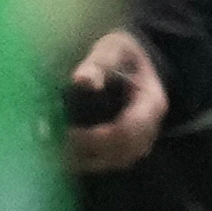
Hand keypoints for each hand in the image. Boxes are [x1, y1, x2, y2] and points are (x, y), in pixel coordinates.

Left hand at [60, 28, 169, 174]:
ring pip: (119, 161)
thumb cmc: (123, 53)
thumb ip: (98, 63)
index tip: (70, 132)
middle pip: (125, 152)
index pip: (128, 131)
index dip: (98, 138)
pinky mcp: (132, 144)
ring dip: (90, 161)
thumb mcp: (112, 49)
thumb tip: (82, 81)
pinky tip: (70, 154)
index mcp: (151, 102)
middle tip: (60, 146)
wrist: (138, 58)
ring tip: (61, 153)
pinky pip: (115, 160)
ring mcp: (144, 138)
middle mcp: (152, 126)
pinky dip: (92, 161)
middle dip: (91, 153)